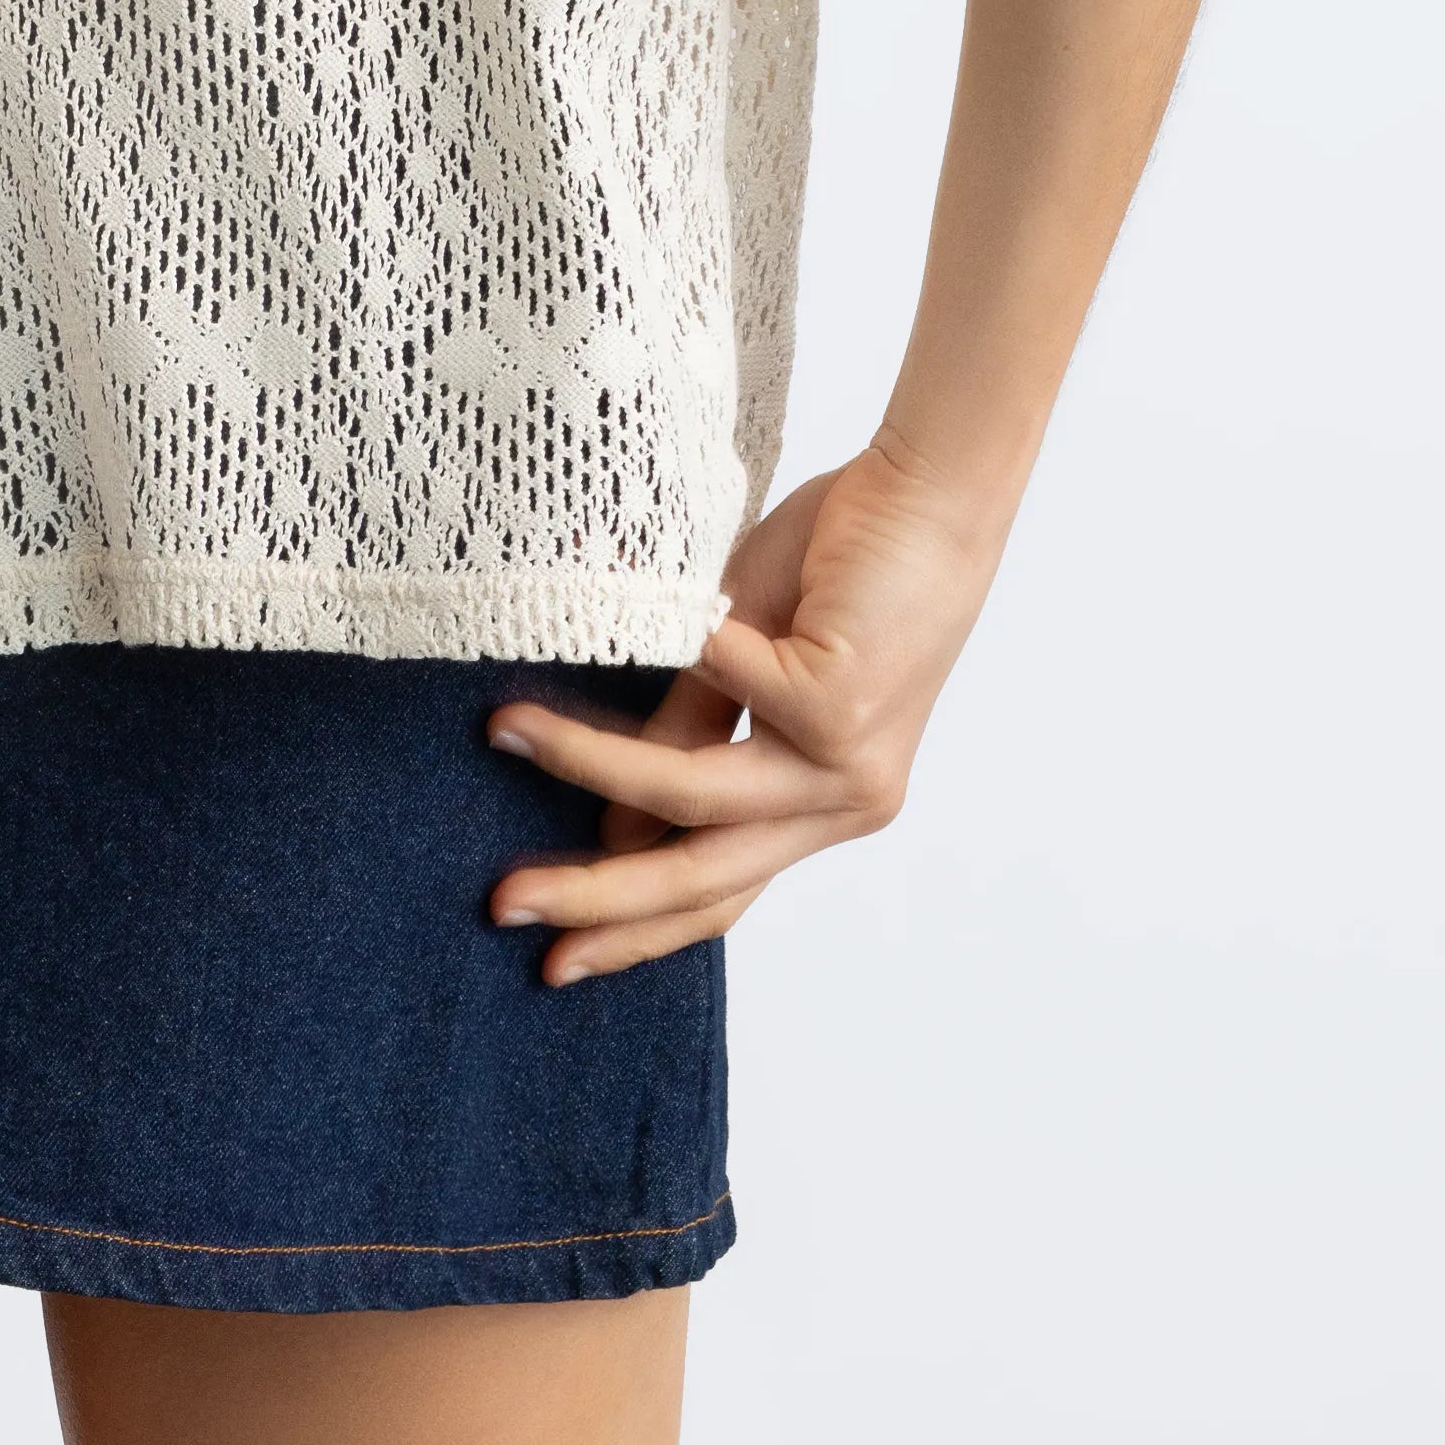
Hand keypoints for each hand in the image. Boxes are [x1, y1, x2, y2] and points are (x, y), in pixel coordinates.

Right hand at [482, 436, 1012, 983]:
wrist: (936, 494)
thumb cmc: (847, 565)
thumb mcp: (750, 658)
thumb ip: (693, 729)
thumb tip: (614, 823)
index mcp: (822, 805)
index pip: (719, 893)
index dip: (634, 928)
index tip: (551, 950)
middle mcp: (843, 804)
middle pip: (705, 880)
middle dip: (598, 898)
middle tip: (507, 906)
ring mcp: (846, 763)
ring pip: (695, 794)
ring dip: (591, 764)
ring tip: (511, 732)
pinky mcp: (840, 705)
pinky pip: (719, 683)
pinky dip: (661, 646)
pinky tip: (618, 602)